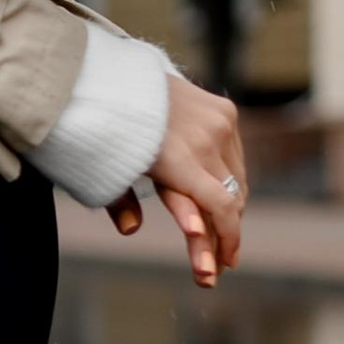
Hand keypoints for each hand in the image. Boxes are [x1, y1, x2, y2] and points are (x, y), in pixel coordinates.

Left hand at [112, 70, 245, 285]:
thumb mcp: (106, 169)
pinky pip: (235, 155)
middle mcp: (205, 140)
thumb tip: (130, 230)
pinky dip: (229, 177)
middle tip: (218, 260)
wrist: (117, 77)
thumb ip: (119, 201)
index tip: (223, 267)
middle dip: (226, 232)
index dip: (228, 240)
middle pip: (233, 198)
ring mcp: (220, 123)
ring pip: (238, 179)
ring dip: (230, 207)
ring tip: (218, 231)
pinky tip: (217, 195)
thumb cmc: (106, 131)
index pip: (221, 207)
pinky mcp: (225, 110)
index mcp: (176, 158)